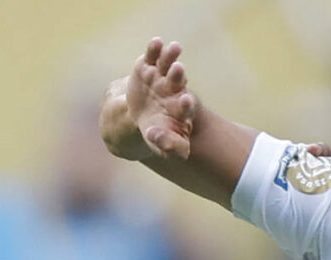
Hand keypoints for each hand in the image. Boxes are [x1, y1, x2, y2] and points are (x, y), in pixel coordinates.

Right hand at [101, 37, 197, 162]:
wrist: (144, 118)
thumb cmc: (160, 134)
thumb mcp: (164, 145)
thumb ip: (168, 146)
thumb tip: (155, 136)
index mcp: (180, 110)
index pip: (185, 106)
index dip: (185, 104)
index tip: (185, 101)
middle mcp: (173, 90)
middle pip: (178, 81)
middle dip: (178, 75)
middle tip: (179, 69)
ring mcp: (161, 77)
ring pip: (168, 64)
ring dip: (171, 55)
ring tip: (175, 47)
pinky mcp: (147, 67)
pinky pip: (152, 56)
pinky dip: (154, 48)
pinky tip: (157, 42)